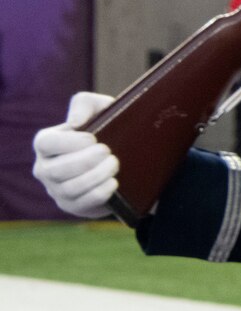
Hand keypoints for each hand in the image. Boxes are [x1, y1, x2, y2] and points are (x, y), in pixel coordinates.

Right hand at [32, 91, 118, 218]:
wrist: (124, 153)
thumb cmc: (105, 127)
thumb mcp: (99, 107)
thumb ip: (84, 104)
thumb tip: (76, 123)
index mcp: (46, 143)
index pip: (46, 143)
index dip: (69, 142)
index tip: (93, 139)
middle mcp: (45, 168)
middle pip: (56, 170)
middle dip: (86, 161)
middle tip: (109, 153)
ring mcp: (56, 189)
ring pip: (70, 188)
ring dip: (96, 176)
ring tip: (115, 164)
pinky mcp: (72, 205)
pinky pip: (82, 204)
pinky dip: (100, 193)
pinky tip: (114, 182)